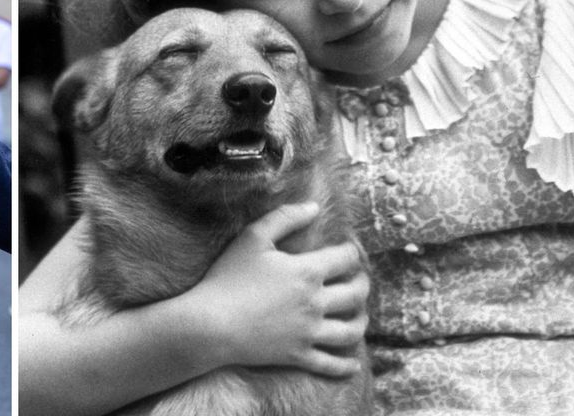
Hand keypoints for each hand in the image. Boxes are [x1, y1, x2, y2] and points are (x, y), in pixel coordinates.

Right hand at [175, 202, 367, 376]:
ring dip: (361, 322)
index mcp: (307, 272)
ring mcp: (309, 332)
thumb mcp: (252, 238)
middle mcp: (316, 303)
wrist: (210, 324)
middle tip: (360, 281)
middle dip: (363, 284)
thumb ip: (285, 218)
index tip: (348, 250)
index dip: (351, 251)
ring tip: (360, 316)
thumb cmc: (227, 277)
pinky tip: (353, 365)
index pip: (346, 259)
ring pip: (351, 331)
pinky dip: (345, 367)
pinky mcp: (298, 355)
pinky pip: (331, 364)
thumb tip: (314, 207)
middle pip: (356, 294)